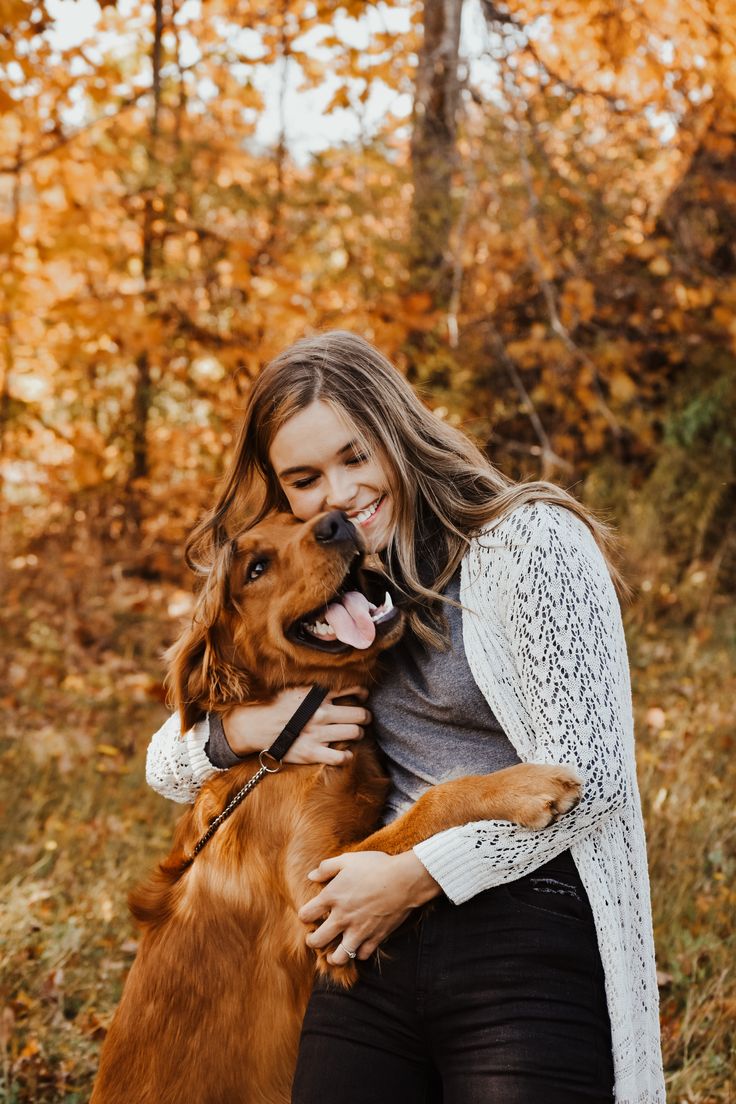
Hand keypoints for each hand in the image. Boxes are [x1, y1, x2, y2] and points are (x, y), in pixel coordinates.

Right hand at [222, 685, 370, 764]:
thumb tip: (334, 681)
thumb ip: (316, 687)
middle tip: (364, 718)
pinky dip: (347, 756)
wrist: (256, 726)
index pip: (353, 690)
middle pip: (359, 714)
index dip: (363, 694)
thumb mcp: (296, 688)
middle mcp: (321, 713)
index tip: (363, 697)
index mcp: (318, 695)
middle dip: (366, 717)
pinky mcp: (312, 752)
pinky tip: (346, 753)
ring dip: (359, 733)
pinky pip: (340, 757)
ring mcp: (318, 734)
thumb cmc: (275, 705)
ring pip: (354, 733)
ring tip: (356, 733)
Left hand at [297, 850, 441, 965]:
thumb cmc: (376, 866)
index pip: (306, 915)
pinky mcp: (375, 938)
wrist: (404, 879)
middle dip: (312, 941)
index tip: (309, 914)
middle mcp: (342, 917)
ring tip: (334, 951)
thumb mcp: (348, 860)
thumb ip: (326, 868)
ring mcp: (358, 930)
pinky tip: (358, 945)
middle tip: (314, 937)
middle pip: (317, 941)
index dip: (304, 915)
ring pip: (338, 957)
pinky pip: (361, 955)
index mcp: (332, 897)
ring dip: (333, 956)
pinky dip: (358, 952)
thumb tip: (311, 876)